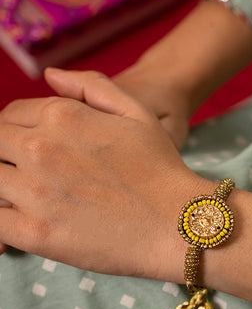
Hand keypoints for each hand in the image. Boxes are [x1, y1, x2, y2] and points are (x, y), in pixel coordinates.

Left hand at [0, 71, 212, 278]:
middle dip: (6, 157)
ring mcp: (33, 191)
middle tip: (27, 176)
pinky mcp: (34, 233)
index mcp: (60, 116)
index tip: (28, 149)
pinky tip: (17, 222)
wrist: (177, 224)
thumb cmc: (161, 169)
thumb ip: (91, 85)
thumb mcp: (137, 111)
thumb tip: (50, 75)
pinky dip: (0, 218)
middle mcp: (39, 148)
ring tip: (26, 198)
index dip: (15, 132)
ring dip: (3, 186)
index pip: (9, 116)